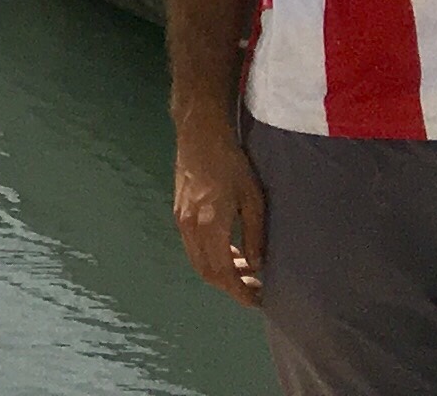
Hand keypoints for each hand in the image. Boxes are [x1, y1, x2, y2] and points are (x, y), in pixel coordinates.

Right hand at [173, 121, 265, 308]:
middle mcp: (190, 228)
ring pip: (198, 262)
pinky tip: (230, 250)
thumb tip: (256, 266)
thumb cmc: (232, 164)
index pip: (223, 273)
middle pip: (207, 272)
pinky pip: (193, 248)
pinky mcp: (178, 213)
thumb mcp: (253, 199)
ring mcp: (181, 220)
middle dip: (231, 286)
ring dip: (221, 273)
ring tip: (246, 270)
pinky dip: (211, 258)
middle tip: (255, 288)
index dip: (240, 292)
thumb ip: (254, 236)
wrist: (200, 135)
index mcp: (210, 226)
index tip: (258, 300)